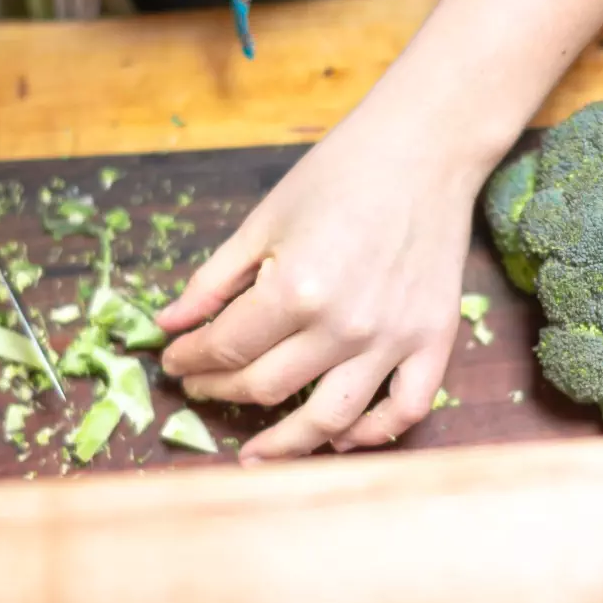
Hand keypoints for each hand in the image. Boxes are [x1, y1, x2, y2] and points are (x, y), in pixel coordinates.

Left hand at [158, 102, 479, 460]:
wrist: (423, 149)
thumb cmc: (339, 174)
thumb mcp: (263, 220)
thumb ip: (214, 279)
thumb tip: (168, 323)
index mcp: (295, 289)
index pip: (226, 347)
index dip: (191, 359)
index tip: (174, 360)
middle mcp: (344, 325)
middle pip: (266, 386)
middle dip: (220, 390)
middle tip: (201, 386)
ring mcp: (393, 339)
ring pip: (330, 419)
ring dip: (285, 442)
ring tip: (255, 453)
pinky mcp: (435, 341)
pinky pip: (405, 409)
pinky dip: (372, 433)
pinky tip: (340, 439)